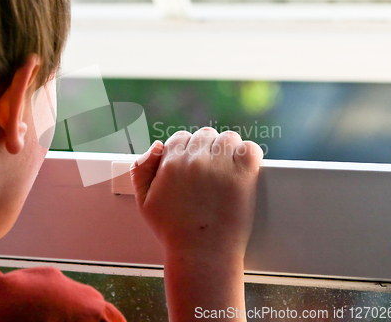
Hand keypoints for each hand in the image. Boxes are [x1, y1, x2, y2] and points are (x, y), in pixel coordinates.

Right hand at [130, 127, 262, 260]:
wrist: (201, 254)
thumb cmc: (173, 230)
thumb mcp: (144, 202)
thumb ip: (140, 170)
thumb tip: (157, 146)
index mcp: (171, 163)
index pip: (180, 138)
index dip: (186, 151)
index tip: (192, 166)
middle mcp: (195, 160)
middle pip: (204, 135)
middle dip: (206, 149)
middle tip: (209, 171)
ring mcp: (220, 165)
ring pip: (227, 138)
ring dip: (227, 150)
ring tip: (226, 170)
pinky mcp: (243, 175)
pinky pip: (250, 148)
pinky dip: (248, 154)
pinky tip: (243, 168)